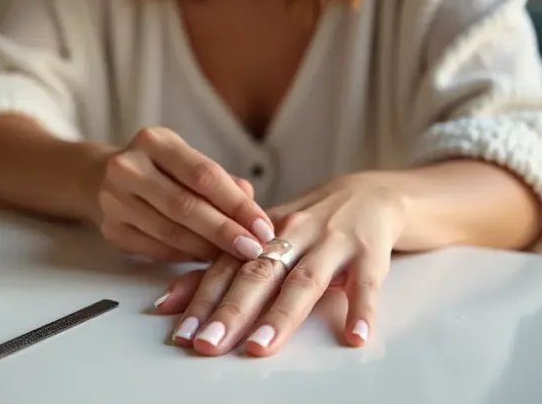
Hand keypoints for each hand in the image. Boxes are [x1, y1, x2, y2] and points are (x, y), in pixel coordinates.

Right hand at [87, 126, 274, 262]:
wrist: (100, 177)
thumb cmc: (158, 169)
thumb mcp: (187, 161)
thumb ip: (222, 182)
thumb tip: (253, 210)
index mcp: (153, 141)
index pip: (203, 174)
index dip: (236, 204)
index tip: (263, 226)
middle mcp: (128, 167)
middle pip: (185, 206)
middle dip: (225, 231)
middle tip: (254, 249)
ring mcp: (114, 200)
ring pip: (170, 232)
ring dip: (208, 249)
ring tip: (235, 258)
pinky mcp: (111, 229)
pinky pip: (156, 249)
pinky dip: (185, 256)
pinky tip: (206, 259)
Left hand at [153, 172, 406, 354]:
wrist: (372, 194)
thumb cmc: (309, 224)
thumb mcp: (263, 238)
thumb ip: (220, 268)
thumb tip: (168, 301)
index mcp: (261, 231)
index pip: (226, 266)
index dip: (202, 298)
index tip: (184, 331)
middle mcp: (294, 234)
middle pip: (258, 274)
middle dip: (231, 311)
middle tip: (209, 343)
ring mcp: (333, 243)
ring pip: (304, 280)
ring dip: (281, 316)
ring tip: (260, 347)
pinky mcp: (371, 254)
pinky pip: (368, 284)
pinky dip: (362, 310)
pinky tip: (354, 336)